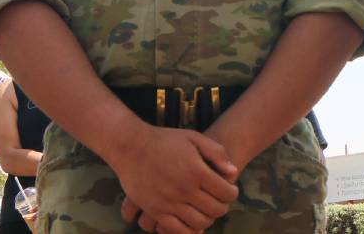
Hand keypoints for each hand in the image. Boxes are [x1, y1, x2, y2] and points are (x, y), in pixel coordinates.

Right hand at [109, 125, 238, 232]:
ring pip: (199, 223)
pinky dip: (188, 231)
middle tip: (221, 202)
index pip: (226, 193)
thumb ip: (217, 153)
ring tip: (206, 211)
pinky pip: (176, 230)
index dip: (233, 193)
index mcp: (197, 172)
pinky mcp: (154, 210)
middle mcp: (185, 189)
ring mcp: (169, 202)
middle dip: (222, 207)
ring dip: (208, 220)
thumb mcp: (194, 138)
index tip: (231, 190)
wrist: (130, 146)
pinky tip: (191, 223)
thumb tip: (233, 171)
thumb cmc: (164, 140)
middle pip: (215, 210)